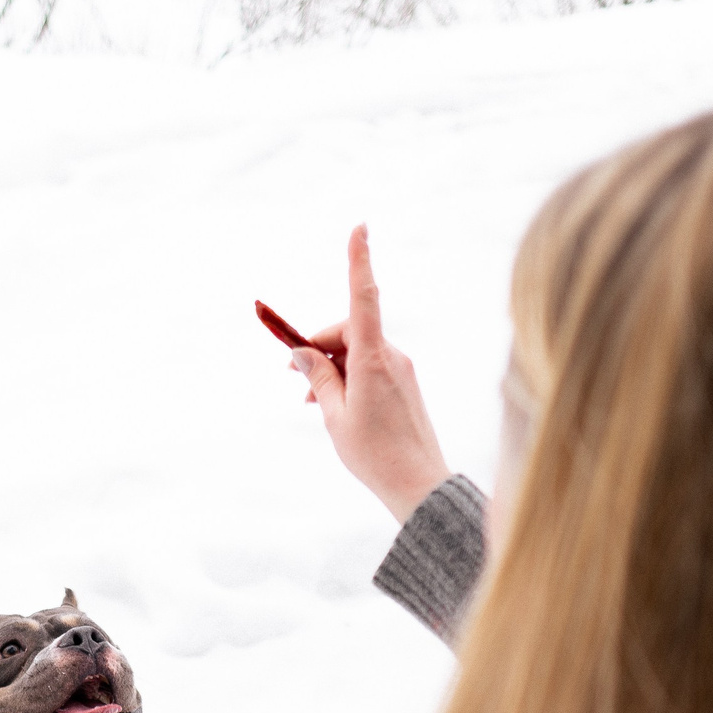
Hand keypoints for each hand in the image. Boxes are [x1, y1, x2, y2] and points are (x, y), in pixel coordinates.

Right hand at [290, 225, 450, 524]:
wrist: (420, 486)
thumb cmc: (375, 454)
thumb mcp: (334, 416)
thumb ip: (318, 379)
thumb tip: (302, 353)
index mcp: (372, 360)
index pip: (362, 299)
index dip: (359, 260)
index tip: (359, 227)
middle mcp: (391, 356)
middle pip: (347, 331)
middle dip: (317, 347)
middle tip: (292, 378)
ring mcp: (400, 369)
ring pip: (356, 351)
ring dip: (330, 368)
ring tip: (309, 403)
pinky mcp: (404, 382)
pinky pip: (369, 367)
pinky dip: (347, 378)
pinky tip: (333, 406)